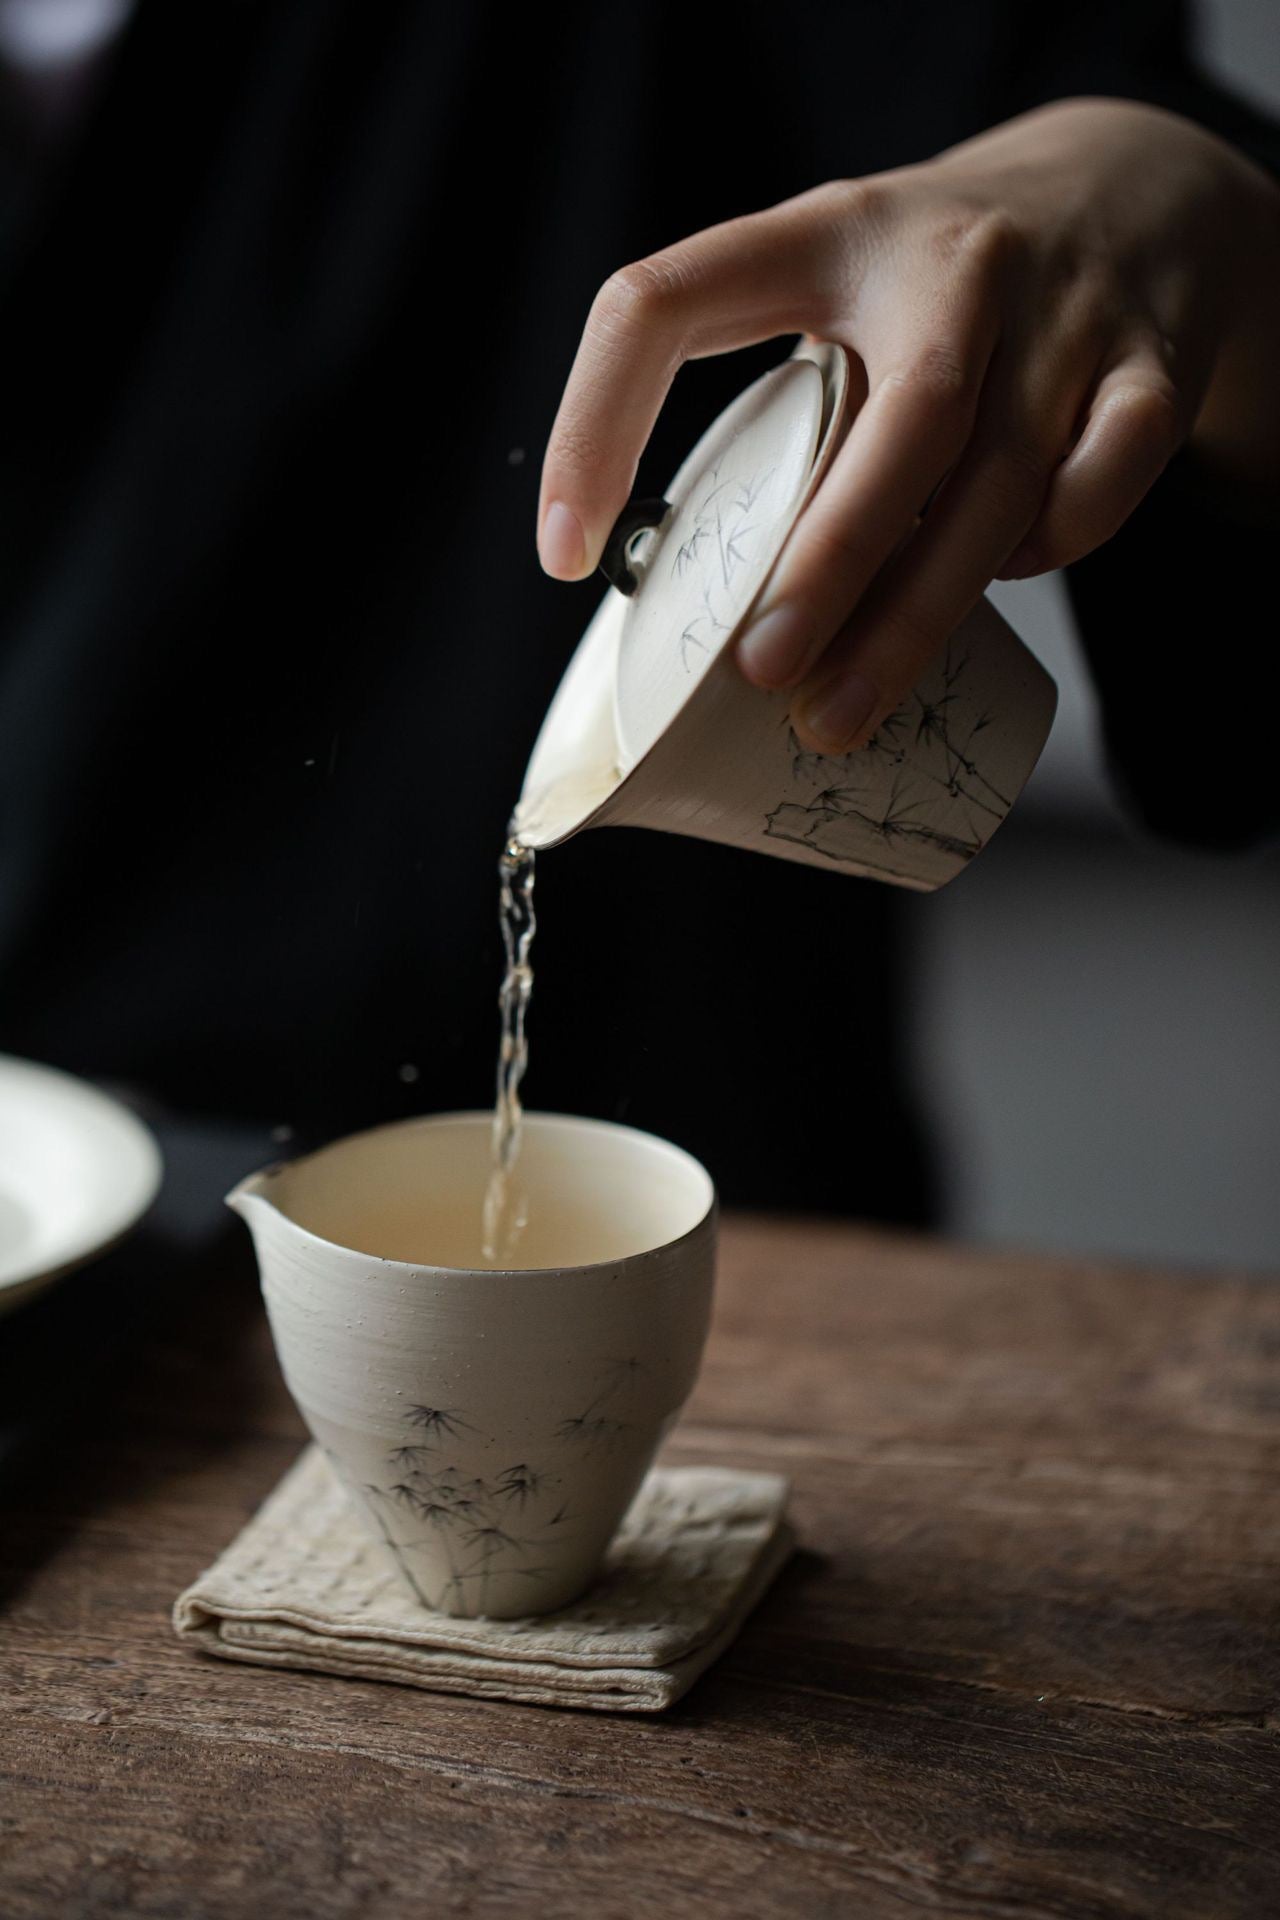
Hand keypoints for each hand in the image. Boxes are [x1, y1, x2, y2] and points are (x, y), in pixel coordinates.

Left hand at [538, 98, 1279, 752]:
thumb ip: (788, 405)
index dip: (595, 425)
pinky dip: (1046, 555)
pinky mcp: (1151, 373)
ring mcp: (1066, 314)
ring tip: (839, 715)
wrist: (1138, 189)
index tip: (565, 554)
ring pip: (1000, 481)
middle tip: (763, 672)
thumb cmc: (942, 288)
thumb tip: (709, 606)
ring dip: (916, 614)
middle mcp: (950, 261)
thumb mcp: (845, 295)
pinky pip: (1097, 492)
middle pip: (900, 418)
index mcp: (825, 231)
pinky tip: (994, 582)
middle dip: (829, 563)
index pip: (667, 301)